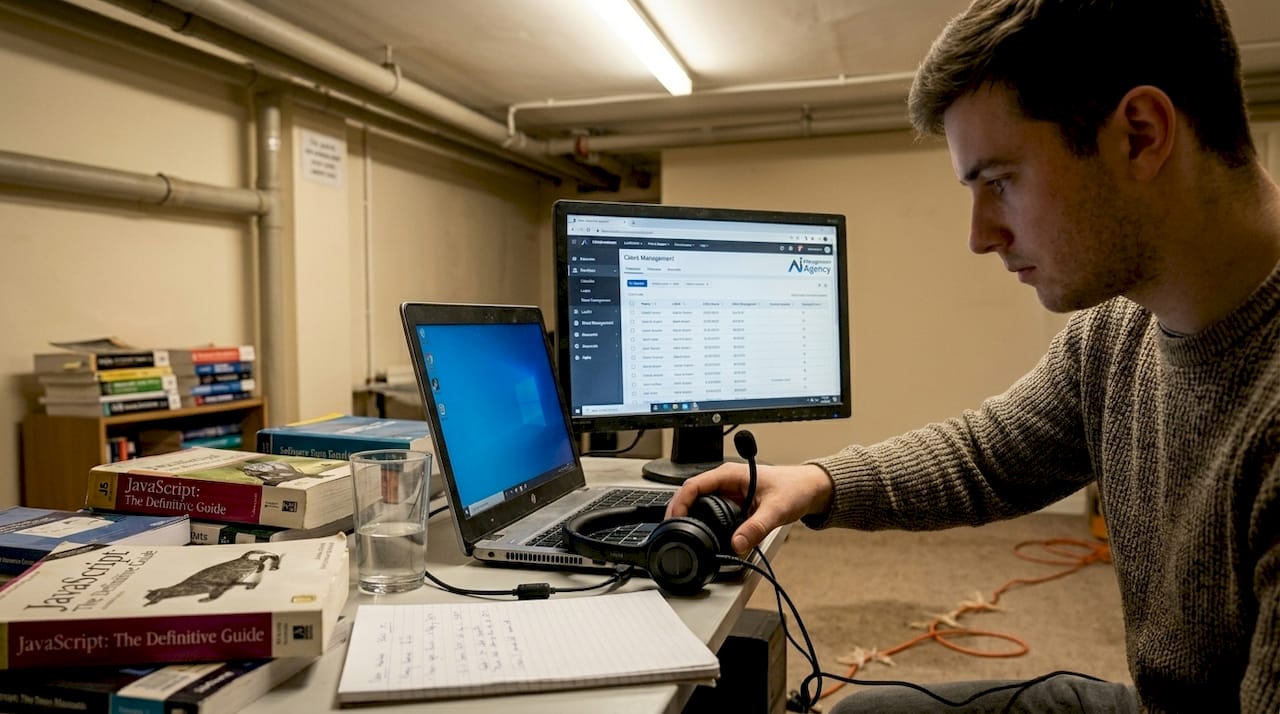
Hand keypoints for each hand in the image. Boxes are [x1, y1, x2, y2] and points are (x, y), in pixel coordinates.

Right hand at [665, 462, 832, 554]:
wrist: (810, 488)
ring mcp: (728, 491)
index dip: (680, 502)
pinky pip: (710, 509)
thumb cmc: (795, 488)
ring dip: (689, 515)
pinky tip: (699, 531)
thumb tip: (736, 545)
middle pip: (691, 493)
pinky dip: (702, 519)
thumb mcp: (777, 509)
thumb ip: (756, 528)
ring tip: (681, 532)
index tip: (674, 519)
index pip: (694, 484)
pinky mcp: (733, 501)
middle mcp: (726, 480)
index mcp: (730, 474)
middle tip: (673, 530)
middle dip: (679, 510)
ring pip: (699, 501)